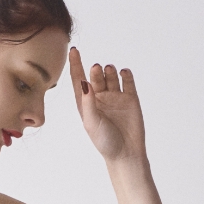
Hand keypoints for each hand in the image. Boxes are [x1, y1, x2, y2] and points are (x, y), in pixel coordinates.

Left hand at [69, 47, 146, 164]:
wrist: (126, 153)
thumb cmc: (105, 142)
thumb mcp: (91, 122)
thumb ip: (87, 102)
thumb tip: (84, 82)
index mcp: (86, 104)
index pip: (79, 80)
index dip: (75, 65)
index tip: (73, 50)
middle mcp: (100, 98)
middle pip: (95, 76)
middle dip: (95, 71)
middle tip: (97, 69)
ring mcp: (115, 97)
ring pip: (111, 76)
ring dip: (109, 70)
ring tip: (109, 70)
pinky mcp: (130, 98)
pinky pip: (127, 80)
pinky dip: (125, 73)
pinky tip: (123, 72)